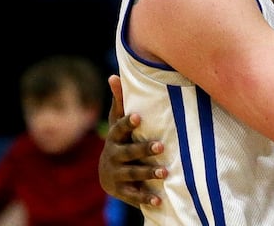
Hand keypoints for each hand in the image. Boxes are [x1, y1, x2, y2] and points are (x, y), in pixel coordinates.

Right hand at [99, 75, 166, 206]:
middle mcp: (114, 156)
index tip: (137, 117)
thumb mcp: (118, 123)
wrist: (108, 175)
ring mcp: (118, 174)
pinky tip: (158, 198)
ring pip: (133, 173)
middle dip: (143, 149)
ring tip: (165, 172)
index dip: (127, 123)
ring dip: (148, 172)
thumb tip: (113, 75)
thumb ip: (119, 102)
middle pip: (128, 152)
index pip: (119, 129)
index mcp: (115, 138)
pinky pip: (134, 194)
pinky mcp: (122, 190)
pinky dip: (146, 197)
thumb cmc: (120, 140)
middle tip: (161, 145)